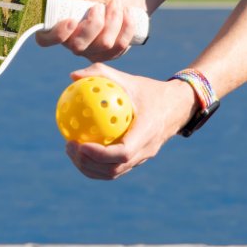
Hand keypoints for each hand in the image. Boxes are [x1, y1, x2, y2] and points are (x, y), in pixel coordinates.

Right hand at [36, 0, 145, 61]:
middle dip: (94, 24)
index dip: (56, 35)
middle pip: (78, 46)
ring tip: (116, 3)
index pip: (45, 40)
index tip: (71, 20)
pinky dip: (126, 26)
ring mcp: (91, 52)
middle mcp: (72, 43)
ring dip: (113, 20)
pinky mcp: (109, 55)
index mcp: (59, 27)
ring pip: (103, 44)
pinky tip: (127, 12)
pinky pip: (119, 46)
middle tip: (99, 6)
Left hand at [64, 63, 197, 179]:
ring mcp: (142, 158)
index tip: (80, 144)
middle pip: (114, 169)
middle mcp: (146, 150)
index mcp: (147, 132)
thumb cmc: (149, 90)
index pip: (123, 153)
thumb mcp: (128, 79)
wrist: (177, 106)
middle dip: (88, 163)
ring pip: (113, 173)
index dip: (100, 154)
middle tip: (69, 146)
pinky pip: (114, 168)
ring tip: (70, 150)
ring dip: (89, 167)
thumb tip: (72, 76)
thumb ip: (101, 74)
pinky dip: (95, 164)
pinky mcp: (137, 160)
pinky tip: (79, 149)